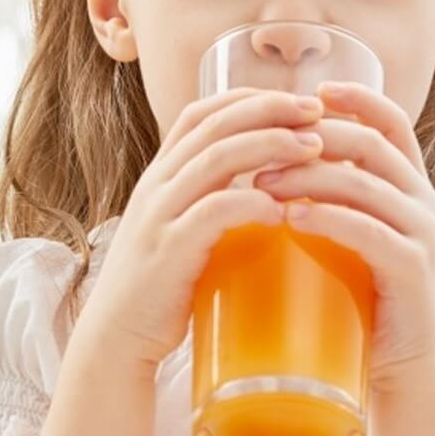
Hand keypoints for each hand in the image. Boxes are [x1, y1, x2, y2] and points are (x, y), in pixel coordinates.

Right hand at [77, 88, 325, 370]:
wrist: (117, 337)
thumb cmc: (161, 286)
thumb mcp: (180, 230)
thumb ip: (210, 204)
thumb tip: (271, 191)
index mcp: (161, 176)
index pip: (201, 114)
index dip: (248, 98)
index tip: (296, 100)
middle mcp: (157, 186)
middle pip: (214, 127)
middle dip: (268, 110)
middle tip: (317, 111)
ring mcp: (159, 216)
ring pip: (215, 160)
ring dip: (269, 147)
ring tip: (313, 148)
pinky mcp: (168, 252)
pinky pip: (211, 214)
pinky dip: (249, 203)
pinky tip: (281, 208)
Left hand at [251, 81, 434, 393]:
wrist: (397, 365)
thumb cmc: (358, 294)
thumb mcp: (344, 232)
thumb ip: (324, 196)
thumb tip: (261, 160)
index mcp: (406, 184)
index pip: (391, 121)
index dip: (357, 98)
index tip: (314, 88)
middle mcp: (421, 200)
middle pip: (370, 144)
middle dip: (312, 137)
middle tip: (259, 147)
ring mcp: (421, 234)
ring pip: (364, 185)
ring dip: (308, 177)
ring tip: (260, 183)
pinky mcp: (413, 270)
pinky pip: (371, 232)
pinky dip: (329, 219)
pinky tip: (292, 218)